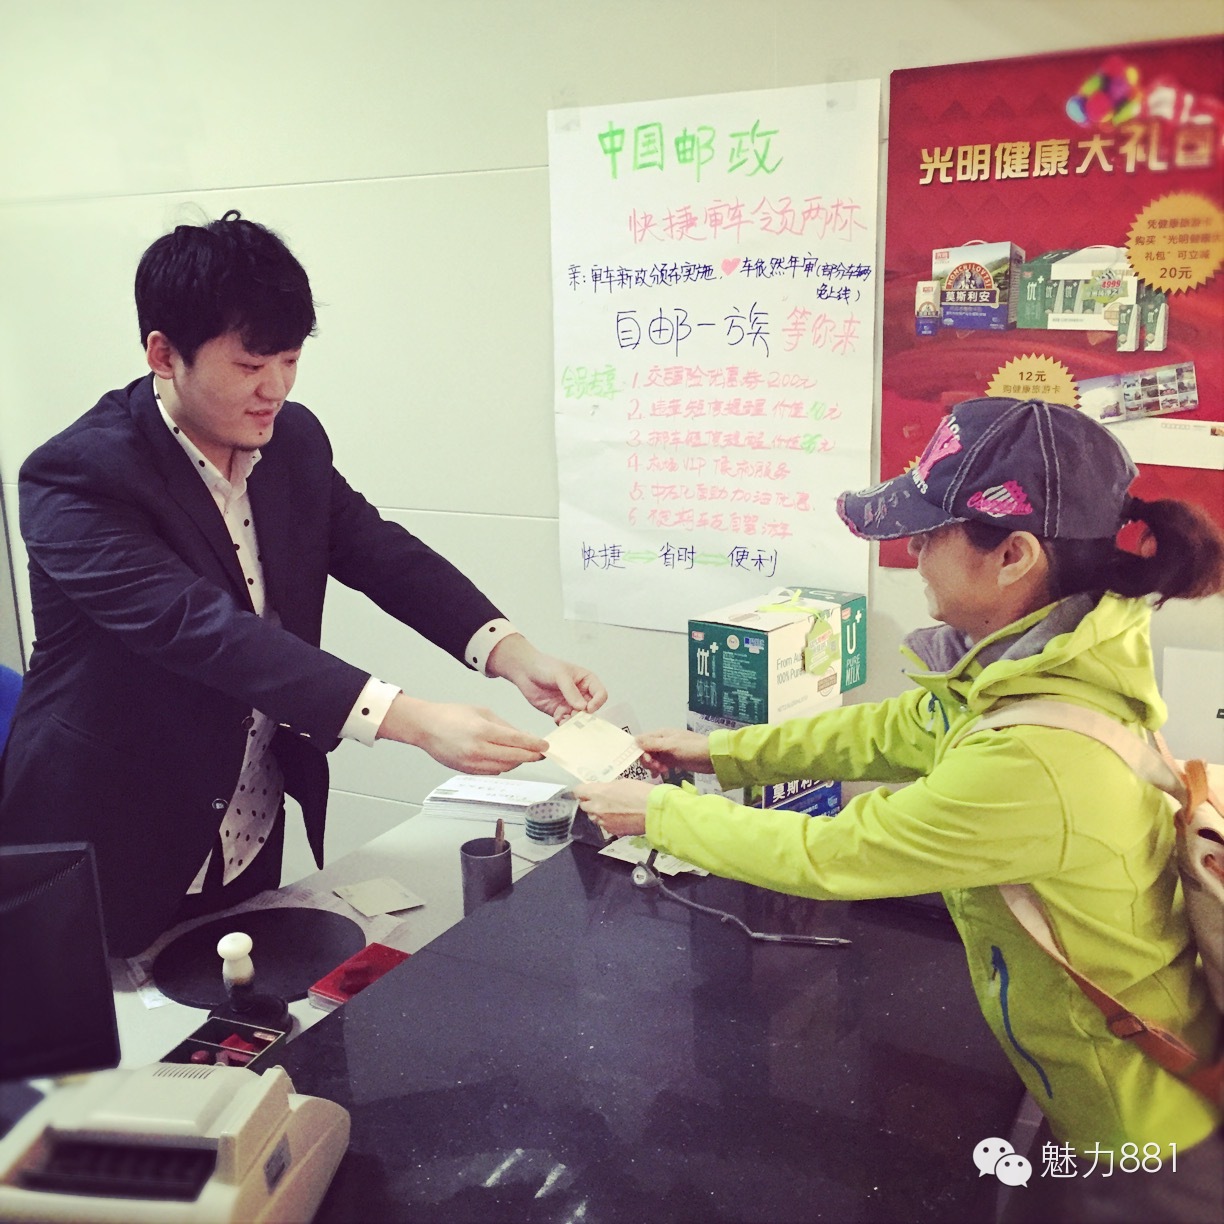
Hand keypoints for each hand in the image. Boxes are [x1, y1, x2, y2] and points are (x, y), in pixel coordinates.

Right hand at [377, 693, 548, 774]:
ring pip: (505, 767)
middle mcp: (477, 749)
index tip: (545, 747)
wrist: (425, 727)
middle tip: (541, 753)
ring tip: (525, 754)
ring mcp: (471, 763)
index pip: (516, 741)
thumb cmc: (450, 715)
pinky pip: (493, 771)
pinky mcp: (467, 771)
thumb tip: (522, 736)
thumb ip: (504, 726)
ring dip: (518, 761)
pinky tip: (506, 758)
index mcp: (482, 731)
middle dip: (530, 756)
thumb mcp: (482, 712)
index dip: (534, 745)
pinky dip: (503, 765)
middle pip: (514, 757)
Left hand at [487, 634, 607, 723]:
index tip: (588, 708)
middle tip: (575, 716)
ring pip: (579, 718)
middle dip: (585, 715)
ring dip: (574, 722)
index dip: (597, 703)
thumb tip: (583, 708)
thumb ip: (571, 691)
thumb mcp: (560, 675)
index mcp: (587, 681)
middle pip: (591, 709)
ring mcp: (570, 704)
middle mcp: (581, 694)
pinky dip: (563, 724)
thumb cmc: (544, 666)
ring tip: (565, 720)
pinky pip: (565, 722)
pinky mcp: (559, 712)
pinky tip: (557, 719)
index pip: (601, 694)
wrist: (524, 671)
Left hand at [571, 779, 657, 837]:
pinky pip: (604, 825)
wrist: (653, 811)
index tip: (586, 790)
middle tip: (601, 799)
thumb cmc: (640, 792)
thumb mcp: (621, 783)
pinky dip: (608, 821)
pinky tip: (619, 817)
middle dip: (589, 802)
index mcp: (597, 793)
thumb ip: (606, 788)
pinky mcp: (612, 831)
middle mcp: (596, 808)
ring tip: (611, 809)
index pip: (578, 791)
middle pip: (583, 806)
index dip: (582, 791)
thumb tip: (600, 791)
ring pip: (593, 817)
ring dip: (598, 813)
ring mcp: (603, 821)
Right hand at [636, 728, 712, 776]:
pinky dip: (659, 769)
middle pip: (646, 751)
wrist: (711, 757)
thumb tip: (634, 740)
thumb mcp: (671, 745)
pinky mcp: (673, 761)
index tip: (647, 761)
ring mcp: (668, 752)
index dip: (640, 751)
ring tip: (663, 771)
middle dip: (649, 761)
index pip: (642, 741)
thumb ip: (653, 744)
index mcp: (661, 735)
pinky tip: (661, 774)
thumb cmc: (691, 748)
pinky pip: (661, 765)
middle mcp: (662, 742)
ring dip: (654, 766)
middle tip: (657, 767)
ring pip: (653, 759)